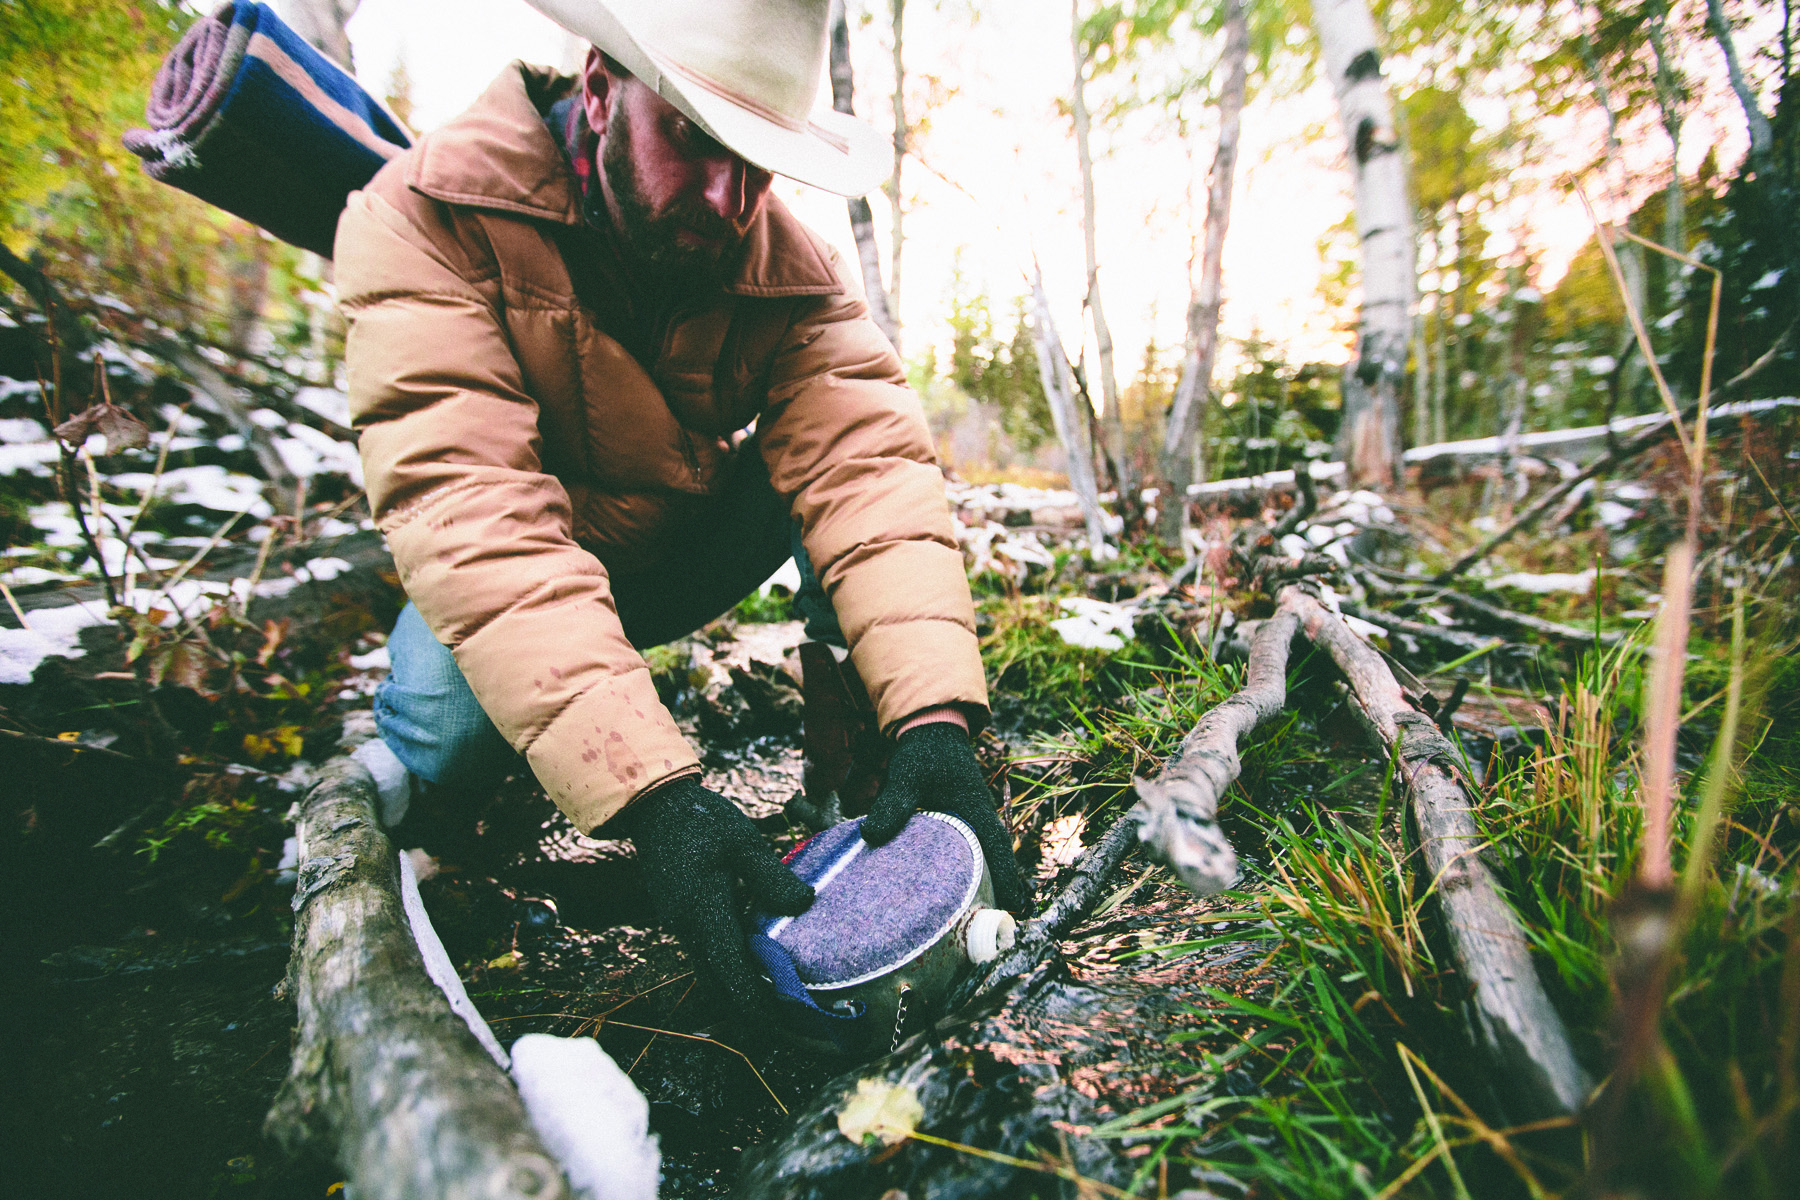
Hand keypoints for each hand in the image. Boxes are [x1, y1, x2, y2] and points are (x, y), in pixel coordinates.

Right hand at [610, 777, 813, 1020]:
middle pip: (717, 983)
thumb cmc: (701, 820)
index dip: (754, 1001)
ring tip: (775, 996)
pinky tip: (756, 960)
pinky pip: (706, 952)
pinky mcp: (681, 916)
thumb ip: (770, 876)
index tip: (781, 1020)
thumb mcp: (742, 841)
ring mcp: (681, 924)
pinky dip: (729, 967)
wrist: (655, 808)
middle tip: (786, 1020)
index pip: (729, 971)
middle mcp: (687, 927)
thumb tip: (804, 904)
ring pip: (710, 970)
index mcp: (702, 912)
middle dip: (747, 1007)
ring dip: (738, 988)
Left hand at [862, 722, 1029, 912]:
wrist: (928, 729)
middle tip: (985, 921)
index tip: (1012, 907)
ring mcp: (968, 821)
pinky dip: (957, 867)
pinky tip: (940, 886)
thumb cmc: (924, 752)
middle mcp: (977, 820)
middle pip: (992, 861)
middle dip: (992, 889)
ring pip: (977, 856)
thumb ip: (892, 804)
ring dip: (976, 879)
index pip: (999, 850)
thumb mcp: (907, 776)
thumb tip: (871, 835)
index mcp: (976, 811)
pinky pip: (962, 849)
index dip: (1006, 879)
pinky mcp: (955, 821)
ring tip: (965, 913)